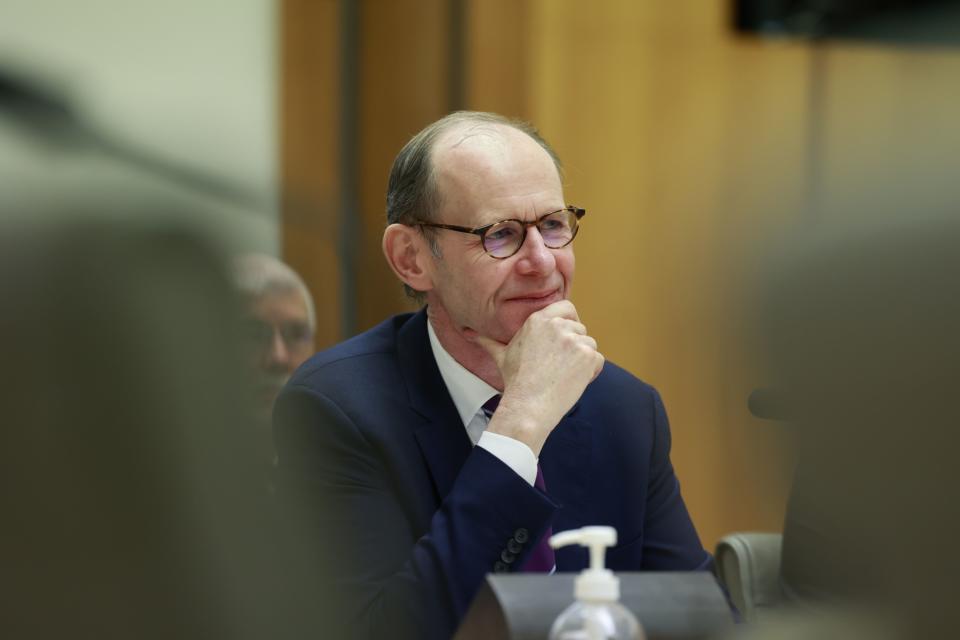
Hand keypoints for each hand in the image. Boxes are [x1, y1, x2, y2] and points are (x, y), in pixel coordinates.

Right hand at [472, 300, 603, 454]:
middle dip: (574, 346)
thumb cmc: (516, 381)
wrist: (529, 405)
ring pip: (590, 344)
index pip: (567, 307)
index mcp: (539, 319)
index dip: (569, 322)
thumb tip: (468, 333)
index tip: (562, 341)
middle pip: (580, 328)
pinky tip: (573, 381)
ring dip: (582, 360)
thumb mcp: (501, 355)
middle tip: (558, 366)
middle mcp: (557, 325)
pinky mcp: (588, 355)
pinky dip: (591, 372)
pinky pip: (598, 360)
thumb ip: (488, 341)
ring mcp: (574, 339)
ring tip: (562, 375)